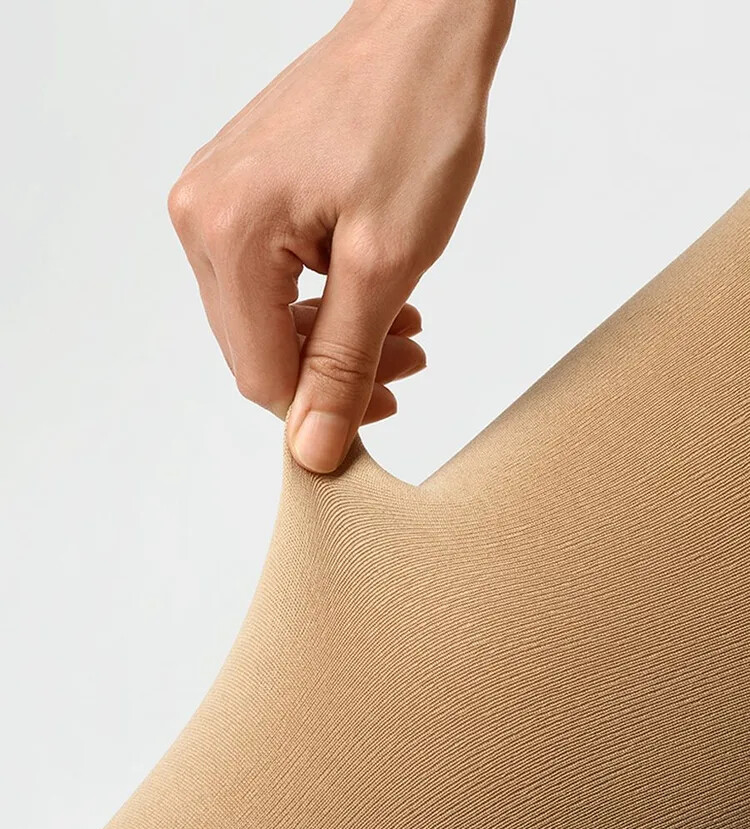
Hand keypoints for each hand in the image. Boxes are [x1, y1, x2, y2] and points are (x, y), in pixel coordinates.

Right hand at [168, 0, 513, 471]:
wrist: (424, 25)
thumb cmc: (414, 118)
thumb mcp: (387, 260)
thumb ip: (344, 362)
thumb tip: (314, 450)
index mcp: (227, 233)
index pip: (262, 373)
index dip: (324, 408)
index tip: (386, 404)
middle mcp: (201, 217)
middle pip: (258, 349)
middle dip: (335, 370)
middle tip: (408, 359)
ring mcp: (214, 200)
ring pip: (266, 317)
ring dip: (334, 337)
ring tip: (405, 325)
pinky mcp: (239, 189)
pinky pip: (269, 276)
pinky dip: (322, 298)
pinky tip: (372, 291)